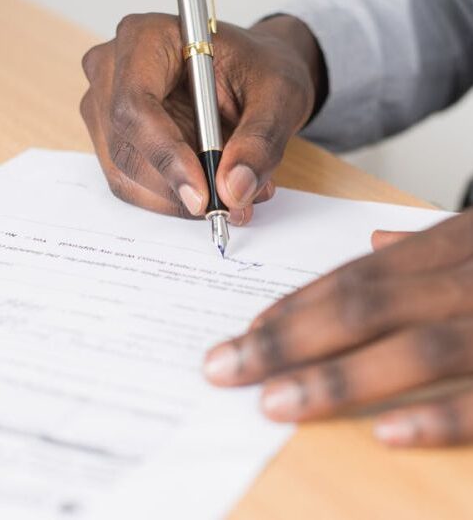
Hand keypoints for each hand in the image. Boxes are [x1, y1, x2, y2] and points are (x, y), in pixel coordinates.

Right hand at [80, 14, 325, 223]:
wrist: (252, 78)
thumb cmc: (259, 71)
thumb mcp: (279, 96)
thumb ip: (260, 141)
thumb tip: (233, 190)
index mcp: (146, 40)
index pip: (136, 106)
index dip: (167, 157)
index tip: (203, 197)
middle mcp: (114, 73)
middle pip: (127, 149)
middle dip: (178, 188)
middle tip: (231, 204)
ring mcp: (107, 109)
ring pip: (126, 176)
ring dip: (178, 199)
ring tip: (232, 193)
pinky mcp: (117, 141)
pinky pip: (133, 186)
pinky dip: (173, 200)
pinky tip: (209, 189)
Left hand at [204, 210, 472, 447]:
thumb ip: (429, 240)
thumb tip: (379, 241)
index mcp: (451, 245)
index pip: (358, 275)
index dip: (298, 304)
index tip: (247, 331)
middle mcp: (467, 278)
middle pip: (363, 308)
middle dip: (287, 341)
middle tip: (225, 367)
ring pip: (414, 349)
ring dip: (337, 379)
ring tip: (274, 403)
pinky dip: (437, 418)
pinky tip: (384, 433)